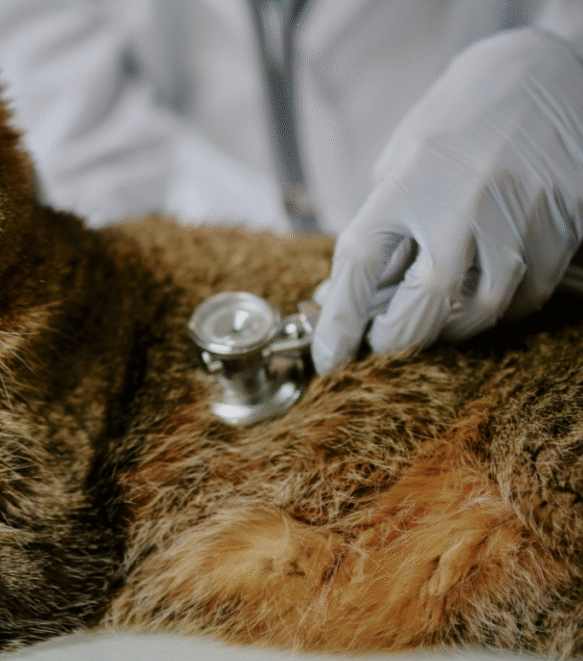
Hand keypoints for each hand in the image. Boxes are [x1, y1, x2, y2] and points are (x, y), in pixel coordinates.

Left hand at [312, 28, 582, 373]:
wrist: (536, 74)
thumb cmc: (453, 124)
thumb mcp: (399, 165)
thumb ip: (379, 230)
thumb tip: (342, 298)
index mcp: (407, 182)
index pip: (360, 267)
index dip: (339, 322)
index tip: (329, 358)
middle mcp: (462, 199)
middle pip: (427, 302)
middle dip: (399, 339)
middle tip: (384, 346)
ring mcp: (517, 212)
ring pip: (483, 307)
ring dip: (452, 326)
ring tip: (435, 316)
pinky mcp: (562, 222)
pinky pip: (528, 292)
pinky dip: (501, 305)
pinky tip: (484, 290)